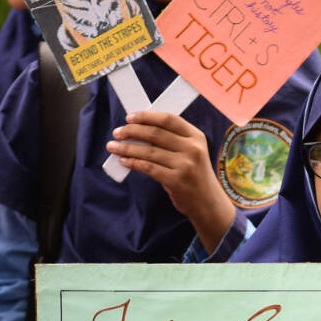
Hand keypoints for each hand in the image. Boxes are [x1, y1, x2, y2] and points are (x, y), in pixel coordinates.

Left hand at [105, 110, 234, 251]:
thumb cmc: (193, 176)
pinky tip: (124, 161)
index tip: (129, 117)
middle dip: (132, 131)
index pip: (168, 119)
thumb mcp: (192, 153)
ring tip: (113, 147)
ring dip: (127, 148)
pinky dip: (133, 163)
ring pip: (149, 152)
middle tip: (117, 132)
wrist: (207, 203)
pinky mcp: (176, 181)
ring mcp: (185, 165)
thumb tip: (139, 130)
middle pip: (156, 133)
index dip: (146, 116)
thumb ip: (173, 140)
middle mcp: (192, 149)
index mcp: (196, 137)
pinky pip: (148, 168)